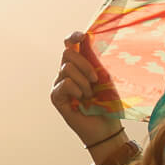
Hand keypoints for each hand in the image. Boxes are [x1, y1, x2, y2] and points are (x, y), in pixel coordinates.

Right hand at [49, 31, 123, 148]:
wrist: (107, 128)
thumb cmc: (108, 104)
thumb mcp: (105, 78)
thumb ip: (94, 60)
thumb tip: (88, 39)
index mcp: (79, 65)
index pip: (70, 44)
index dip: (73, 36)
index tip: (83, 36)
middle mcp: (66, 72)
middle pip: (67, 53)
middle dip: (84, 64)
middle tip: (96, 80)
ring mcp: (59, 84)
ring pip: (66, 68)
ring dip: (83, 81)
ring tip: (90, 95)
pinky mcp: (56, 96)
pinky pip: (64, 83)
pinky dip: (76, 90)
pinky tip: (81, 100)